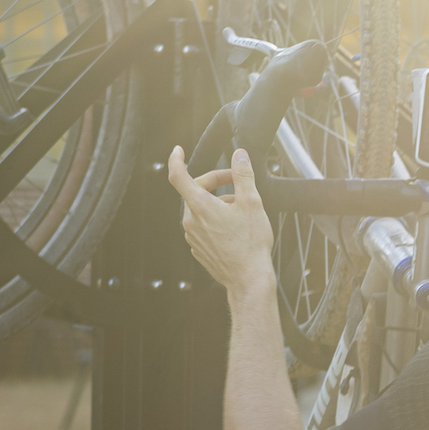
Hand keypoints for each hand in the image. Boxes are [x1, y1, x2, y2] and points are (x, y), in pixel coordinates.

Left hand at [168, 145, 275, 295]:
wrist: (248, 279)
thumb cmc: (251, 244)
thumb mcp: (252, 203)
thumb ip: (243, 176)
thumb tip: (239, 155)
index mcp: (201, 206)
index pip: (178, 176)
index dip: (176, 160)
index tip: (178, 150)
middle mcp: (191, 221)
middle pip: (195, 191)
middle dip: (216, 182)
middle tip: (238, 182)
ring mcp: (193, 236)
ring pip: (201, 209)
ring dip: (218, 202)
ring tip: (242, 210)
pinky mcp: (198, 248)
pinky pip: (203, 226)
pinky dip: (216, 220)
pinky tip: (235, 227)